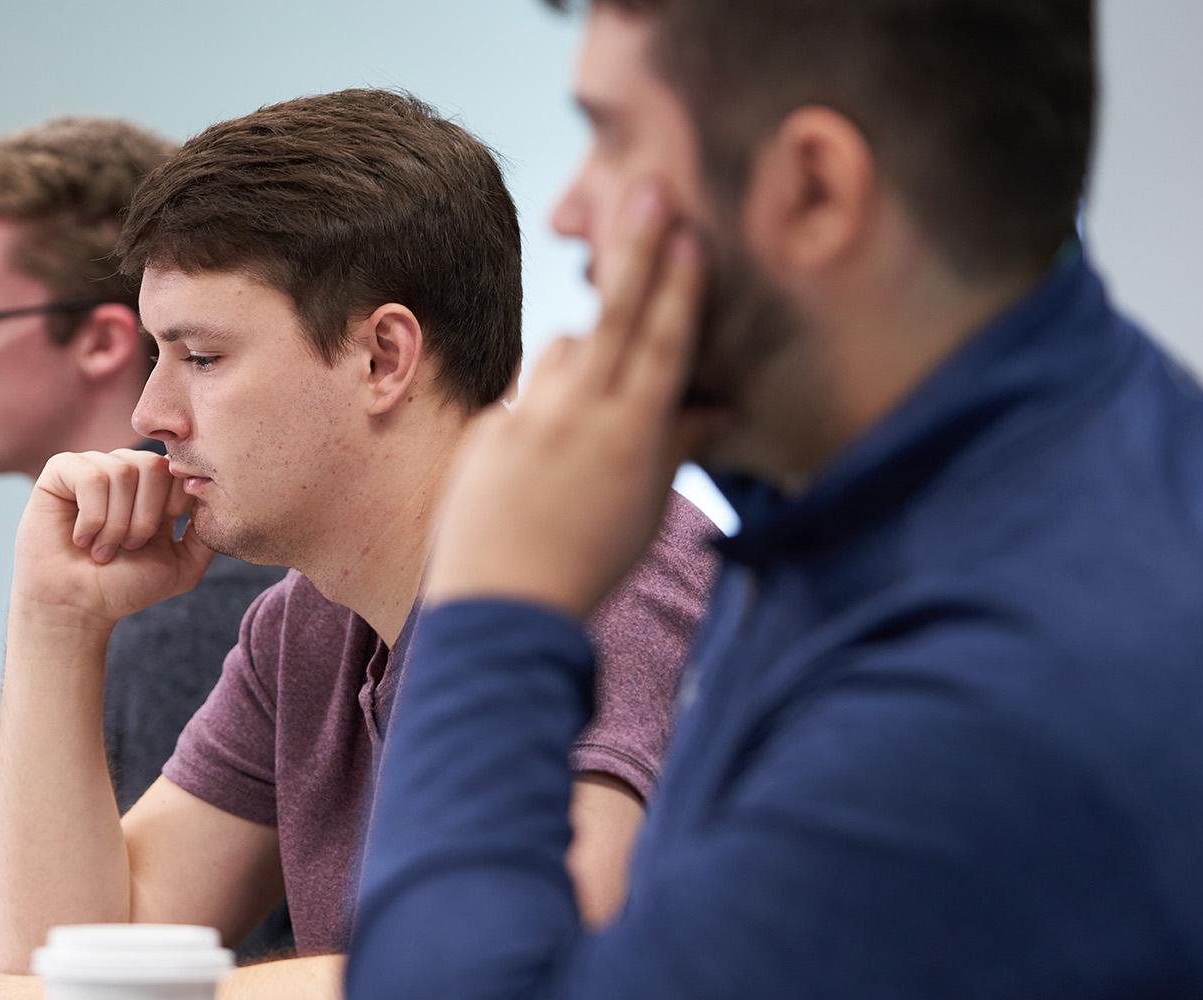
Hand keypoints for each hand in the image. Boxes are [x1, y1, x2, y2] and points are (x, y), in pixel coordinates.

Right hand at [12, 449, 216, 627]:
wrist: (78, 606)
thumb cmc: (126, 586)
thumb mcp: (183, 565)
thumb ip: (207, 533)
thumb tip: (217, 498)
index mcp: (155, 487)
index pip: (179, 469)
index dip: (173, 505)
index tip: (156, 538)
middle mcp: (126, 470)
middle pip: (154, 465)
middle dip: (145, 517)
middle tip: (128, 548)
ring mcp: (94, 466)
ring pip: (122, 471)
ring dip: (115, 523)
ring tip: (103, 549)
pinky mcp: (61, 470)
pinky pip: (90, 476)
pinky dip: (91, 517)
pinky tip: (82, 538)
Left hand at [425, 181, 709, 617]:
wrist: (499, 607)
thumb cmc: (586, 566)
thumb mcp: (644, 511)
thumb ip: (673, 448)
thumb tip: (713, 409)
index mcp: (630, 438)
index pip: (662, 346)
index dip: (677, 288)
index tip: (688, 232)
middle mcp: (580, 418)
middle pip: (615, 316)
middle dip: (637, 250)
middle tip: (652, 189)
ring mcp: (529, 419)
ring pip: (567, 349)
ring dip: (586, 353)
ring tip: (592, 410)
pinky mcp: (489, 428)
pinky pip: (528, 395)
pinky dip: (544, 407)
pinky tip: (542, 458)